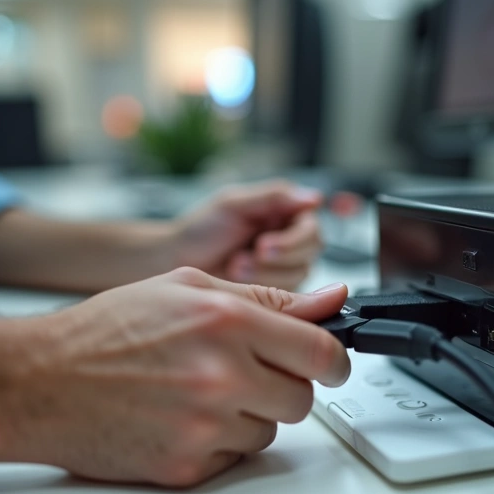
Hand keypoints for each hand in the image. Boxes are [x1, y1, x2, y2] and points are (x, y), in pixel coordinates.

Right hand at [9, 267, 350, 487]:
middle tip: (242, 372)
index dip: (334, 359)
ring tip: (196, 391)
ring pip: (270, 430)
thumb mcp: (186, 288)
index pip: (320, 351)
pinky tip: (177, 417)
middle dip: (282, 385)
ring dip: (247, 414)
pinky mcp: (185, 465)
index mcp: (226, 321)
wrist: (38, 382)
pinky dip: (216, 441)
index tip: (331, 363)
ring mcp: (204, 425)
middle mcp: (220, 375)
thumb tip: (331, 299)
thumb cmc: (104, 331)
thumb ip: (265, 298)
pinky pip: (233, 457)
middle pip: (302, 397)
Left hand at [172, 180, 324, 289]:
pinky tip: (236, 277)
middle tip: (243, 258)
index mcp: (285, 211)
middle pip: (311, 252)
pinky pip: (285, 295)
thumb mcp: (234, 204)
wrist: (177, 262)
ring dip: (263, 273)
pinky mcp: (278, 290)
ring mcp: (286, 265)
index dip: (292, 240)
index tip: (263, 245)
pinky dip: (259, 287)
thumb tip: (315, 197)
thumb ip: (274, 197)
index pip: (311, 227)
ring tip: (233, 265)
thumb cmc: (202, 229)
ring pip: (298, 275)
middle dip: (277, 258)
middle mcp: (291, 237)